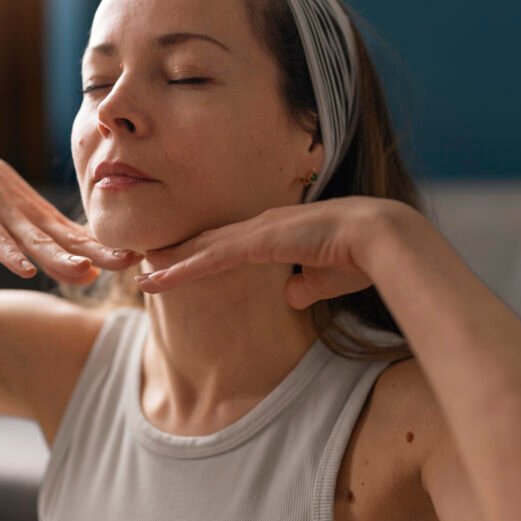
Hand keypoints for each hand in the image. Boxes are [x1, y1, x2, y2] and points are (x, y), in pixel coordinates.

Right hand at [0, 145, 141, 283]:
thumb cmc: (4, 202)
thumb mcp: (35, 225)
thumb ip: (60, 251)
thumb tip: (91, 276)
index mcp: (51, 223)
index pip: (86, 241)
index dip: (111, 250)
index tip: (142, 257)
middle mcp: (37, 221)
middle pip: (72, 242)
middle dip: (100, 253)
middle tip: (130, 261)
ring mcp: (12, 221)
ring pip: (39, 243)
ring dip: (61, 258)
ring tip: (84, 270)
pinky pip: (0, 243)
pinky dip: (12, 257)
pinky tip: (26, 271)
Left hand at [135, 197, 404, 308]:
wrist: (380, 239)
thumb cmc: (359, 258)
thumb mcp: (325, 279)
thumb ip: (304, 286)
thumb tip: (289, 295)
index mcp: (277, 232)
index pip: (229, 243)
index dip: (201, 251)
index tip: (177, 261)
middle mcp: (262, 226)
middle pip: (208, 240)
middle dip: (176, 252)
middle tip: (145, 263)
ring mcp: (258, 231)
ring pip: (202, 248)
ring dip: (170, 263)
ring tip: (140, 276)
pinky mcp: (259, 242)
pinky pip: (211, 259)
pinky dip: (182, 270)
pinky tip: (158, 279)